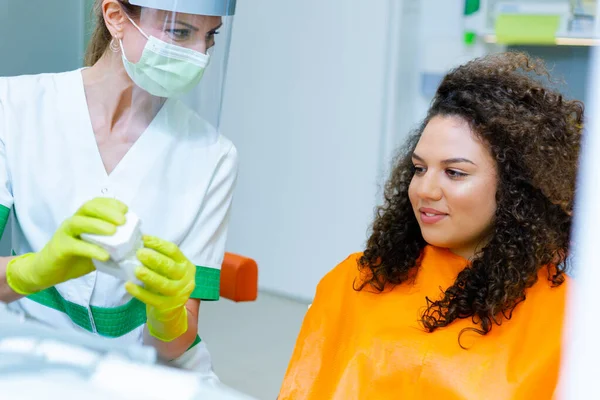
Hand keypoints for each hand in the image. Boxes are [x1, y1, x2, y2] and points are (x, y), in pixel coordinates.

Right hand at [6, 198, 126, 294]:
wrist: (47, 272)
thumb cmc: (76, 257)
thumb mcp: (97, 247)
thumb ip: (112, 242)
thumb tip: (136, 242)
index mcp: (83, 219)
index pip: (96, 203)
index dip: (111, 203)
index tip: (126, 209)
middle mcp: (73, 222)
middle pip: (88, 208)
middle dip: (107, 211)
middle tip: (123, 220)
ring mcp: (64, 234)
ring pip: (79, 223)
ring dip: (98, 225)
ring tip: (114, 231)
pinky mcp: (59, 249)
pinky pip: (75, 246)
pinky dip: (91, 249)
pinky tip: (105, 255)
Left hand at [126, 235, 195, 341]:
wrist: (172, 312)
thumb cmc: (166, 285)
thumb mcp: (168, 271)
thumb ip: (159, 260)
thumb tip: (138, 245)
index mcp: (186, 265)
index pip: (174, 251)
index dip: (158, 244)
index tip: (144, 238)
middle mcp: (186, 279)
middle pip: (170, 267)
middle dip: (154, 259)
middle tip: (140, 253)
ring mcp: (178, 294)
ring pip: (164, 284)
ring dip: (149, 276)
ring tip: (136, 270)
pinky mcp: (168, 307)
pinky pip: (152, 299)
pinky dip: (139, 292)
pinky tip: (128, 285)